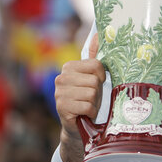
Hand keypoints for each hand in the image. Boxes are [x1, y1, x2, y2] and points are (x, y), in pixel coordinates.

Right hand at [54, 33, 104, 161]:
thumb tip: (99, 33)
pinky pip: (87, 105)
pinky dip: (90, 112)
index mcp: (70, 67)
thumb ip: (95, 56)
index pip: (97, 65)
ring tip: (89, 106)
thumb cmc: (89, 100)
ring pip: (92, 93)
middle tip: (92, 99)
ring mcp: (59, 93)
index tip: (97, 84)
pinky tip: (85, 114)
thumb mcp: (94, 77)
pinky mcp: (61, 107)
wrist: (79, 128)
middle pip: (95, 80)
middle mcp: (61, 78)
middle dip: (98, 92)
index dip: (102, 77)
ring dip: (95, 103)